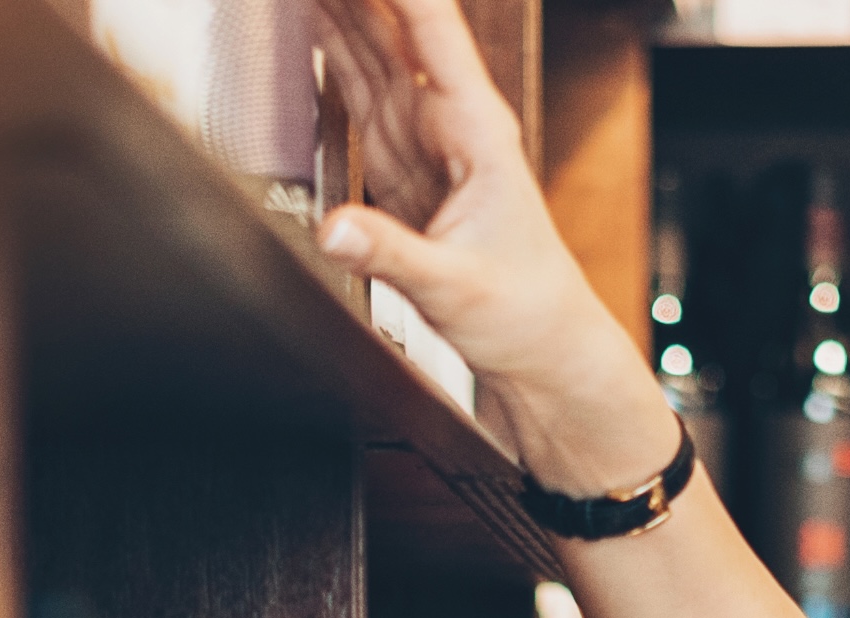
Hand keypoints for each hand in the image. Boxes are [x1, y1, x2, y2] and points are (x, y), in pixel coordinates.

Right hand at [313, 0, 672, 486]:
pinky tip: (307, 17)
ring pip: (369, 47)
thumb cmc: (524, 314)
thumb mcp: (454, 288)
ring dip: (334, 4)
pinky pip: (356, 89)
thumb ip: (392, 255)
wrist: (542, 350)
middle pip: (390, 23)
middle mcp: (447, 121)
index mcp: (474, 129)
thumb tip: (334, 231)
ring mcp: (421, 138)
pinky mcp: (399, 164)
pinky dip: (329, 49)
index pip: (430, 27)